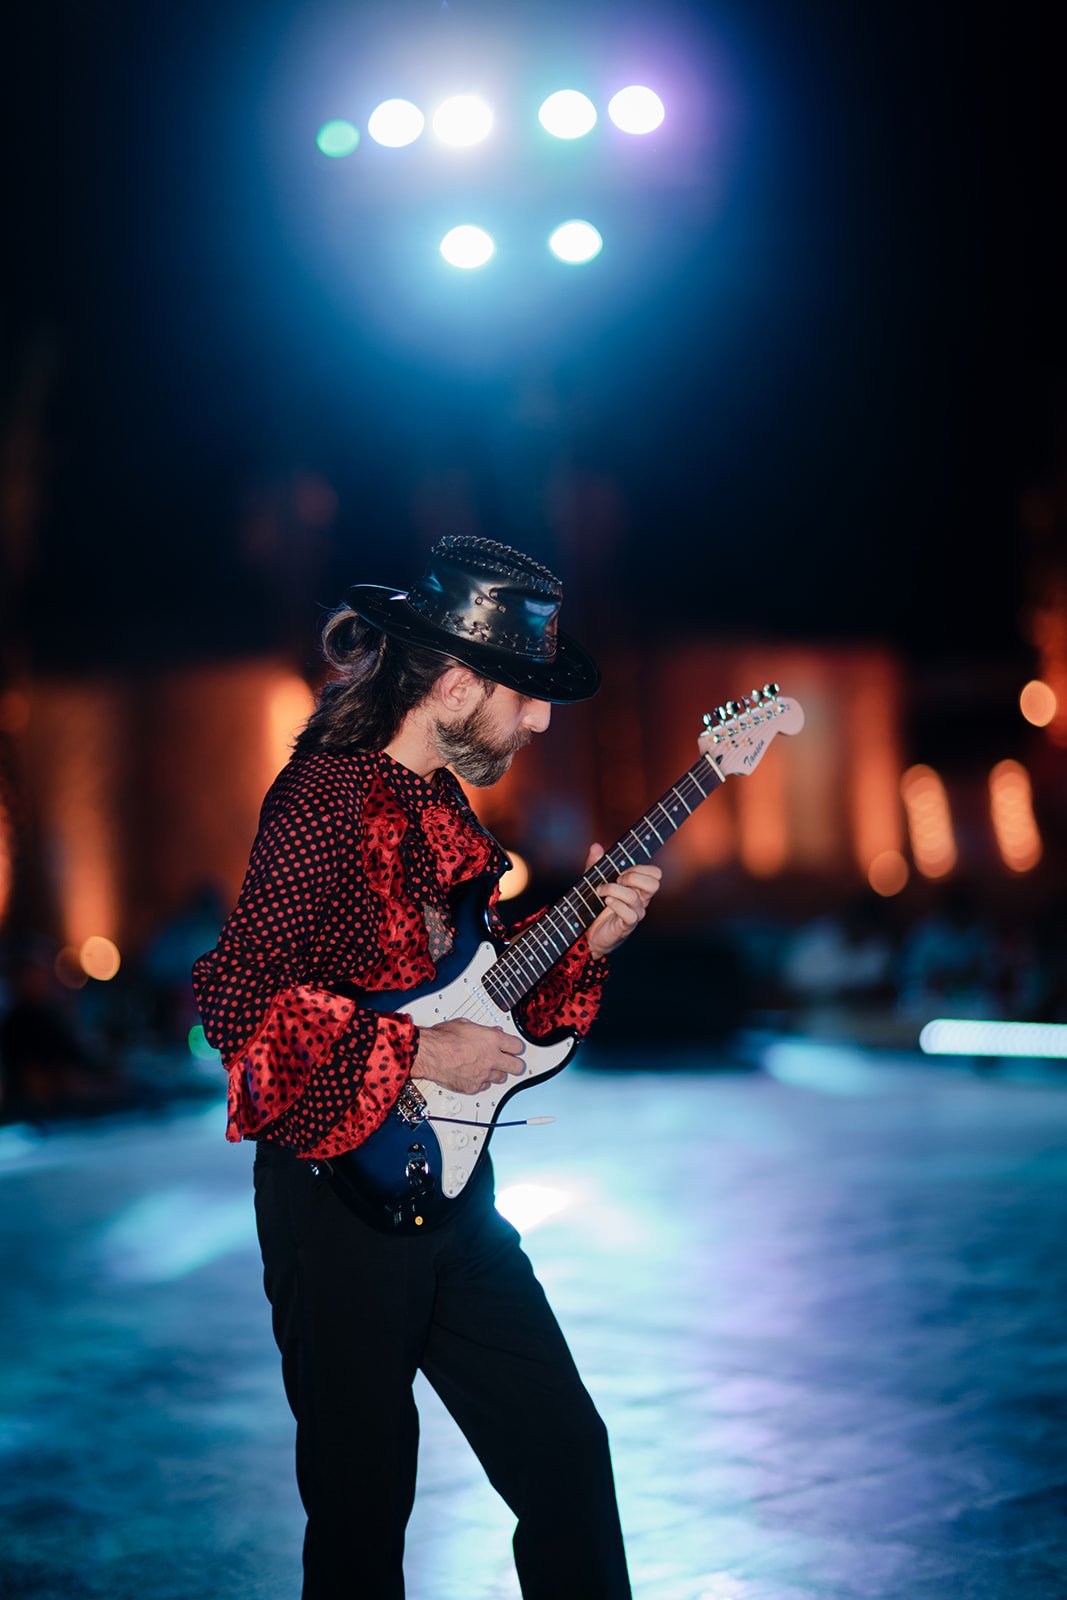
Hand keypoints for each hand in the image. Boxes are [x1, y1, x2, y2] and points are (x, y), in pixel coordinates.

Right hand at [415, 1018, 526, 1094]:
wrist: (429, 1054)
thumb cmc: (442, 1038)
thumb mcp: (464, 1024)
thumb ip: (481, 1030)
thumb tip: (488, 1031)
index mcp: (492, 1040)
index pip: (517, 1046)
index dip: (515, 1047)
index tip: (513, 1047)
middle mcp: (491, 1058)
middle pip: (517, 1066)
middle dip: (515, 1064)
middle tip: (511, 1062)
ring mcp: (483, 1074)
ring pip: (501, 1078)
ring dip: (497, 1073)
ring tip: (489, 1068)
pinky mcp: (473, 1087)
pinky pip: (484, 1086)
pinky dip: (481, 1082)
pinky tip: (474, 1075)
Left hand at [583, 843, 661, 958]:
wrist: (590, 934)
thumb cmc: (596, 907)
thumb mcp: (594, 881)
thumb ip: (595, 864)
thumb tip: (596, 846)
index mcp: (638, 888)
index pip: (655, 874)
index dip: (640, 868)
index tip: (622, 872)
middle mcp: (641, 901)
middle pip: (654, 883)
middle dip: (632, 877)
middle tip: (617, 881)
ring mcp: (636, 914)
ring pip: (634, 896)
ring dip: (613, 889)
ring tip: (601, 892)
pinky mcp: (627, 925)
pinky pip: (628, 913)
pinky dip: (616, 905)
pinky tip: (606, 902)